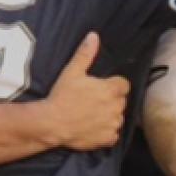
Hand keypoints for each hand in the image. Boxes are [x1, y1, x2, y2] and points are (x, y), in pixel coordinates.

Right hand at [44, 33, 129, 150]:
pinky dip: (106, 132)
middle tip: (93, 101)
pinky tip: (94, 128)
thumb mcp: (72, 72)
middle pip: (121, 101)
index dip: (113, 85)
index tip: (101, 88)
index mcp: (111, 90)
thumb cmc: (62, 96)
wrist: (51, 123)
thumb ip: (85, 54)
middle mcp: (116, 107)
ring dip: (110, 116)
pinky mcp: (107, 139)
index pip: (123, 85)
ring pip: (118, 118)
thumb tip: (94, 36)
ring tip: (92, 115)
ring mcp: (112, 124)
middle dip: (111, 100)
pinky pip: (113, 135)